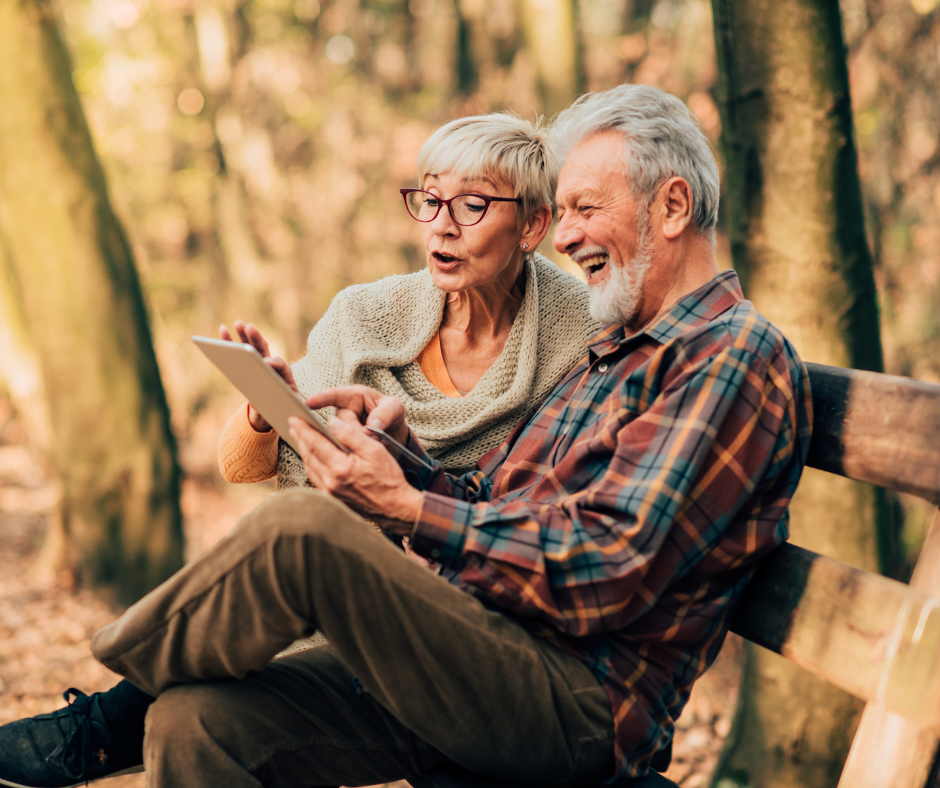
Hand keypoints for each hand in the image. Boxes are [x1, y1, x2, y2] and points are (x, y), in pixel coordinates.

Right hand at [220, 320, 297, 431]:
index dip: (274, 363)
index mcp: (285, 378)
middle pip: (266, 351)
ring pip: (252, 346)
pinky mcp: (249, 363)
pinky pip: (239, 350)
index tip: (266, 363)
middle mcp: (273, 366)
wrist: (276, 407)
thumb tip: (265, 408)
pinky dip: (230, 341)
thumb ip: (277, 409)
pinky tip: (222, 330)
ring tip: (236, 323)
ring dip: (244, 334)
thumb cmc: (281, 408)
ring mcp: (261, 362)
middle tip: (250, 328)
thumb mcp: (282, 410)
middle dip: (257, 340)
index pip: (281, 366)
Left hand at [289, 413, 423, 534]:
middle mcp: (330, 482)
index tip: (294, 417)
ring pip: (310, 467)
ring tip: (301, 438)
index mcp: (340, 468)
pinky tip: (313, 459)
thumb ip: (351, 434)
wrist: (395, 508)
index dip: (303, 428)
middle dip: (300, 437)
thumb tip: (332, 421)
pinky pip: (315, 478)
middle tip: (293, 424)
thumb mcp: (374, 450)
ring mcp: (330, 493)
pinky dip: (311, 465)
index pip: (315, 443)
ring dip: (304, 451)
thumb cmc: (389, 479)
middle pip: (308, 455)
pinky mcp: (333, 499)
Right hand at [306, 386, 409, 445]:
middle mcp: (343, 410)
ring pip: (337, 436)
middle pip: (336, 421)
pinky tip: (356, 454)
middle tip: (369, 436)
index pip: (335, 395)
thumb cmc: (392, 415)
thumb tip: (373, 425)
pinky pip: (338, 445)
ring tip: (370, 442)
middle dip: (350, 431)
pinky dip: (347, 450)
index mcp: (354, 396)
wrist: (393, 432)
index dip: (322, 399)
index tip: (309, 403)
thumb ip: (385, 414)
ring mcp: (340, 426)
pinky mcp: (340, 440)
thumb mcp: (394, 409)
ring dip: (351, 442)